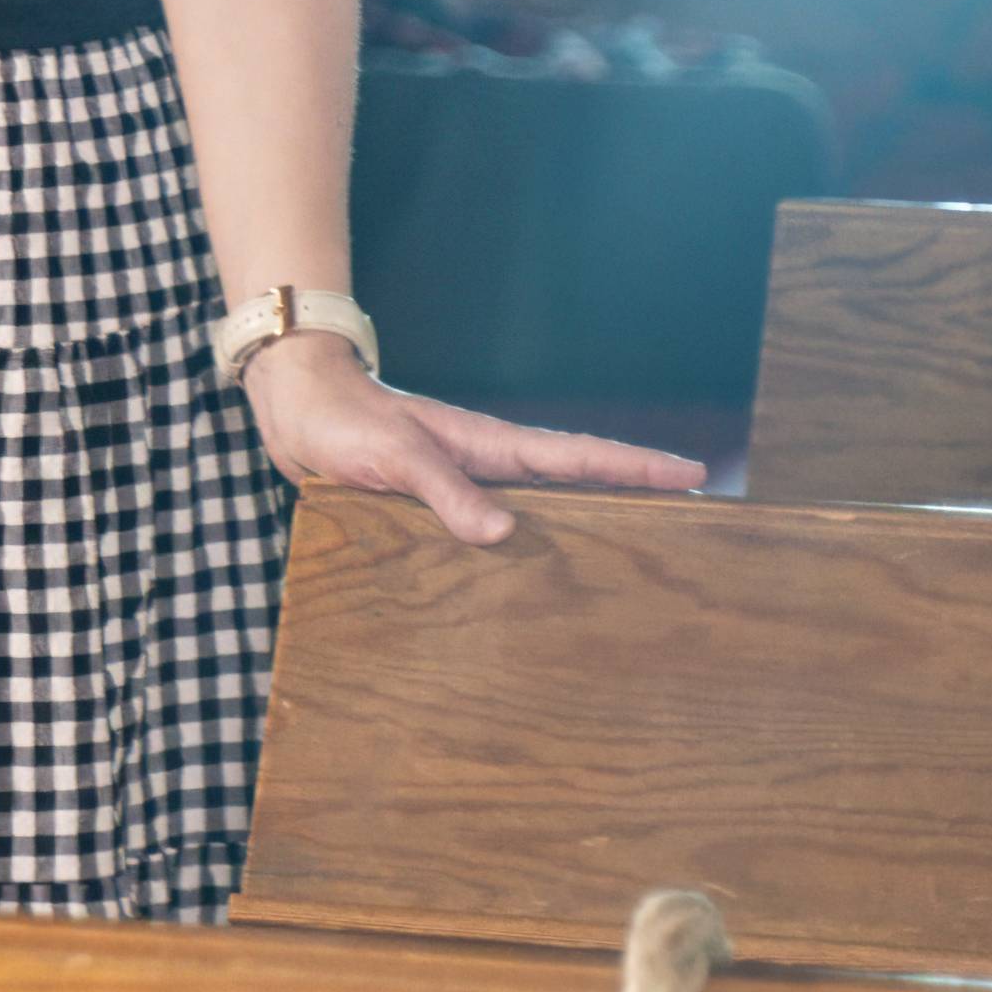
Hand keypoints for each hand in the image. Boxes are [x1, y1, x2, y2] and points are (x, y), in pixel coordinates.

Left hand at [239, 333, 705, 540]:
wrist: (296, 407)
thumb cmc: (344, 420)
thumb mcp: (394, 455)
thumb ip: (444, 491)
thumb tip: (503, 534)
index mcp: (489, 446)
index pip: (580, 457)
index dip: (637, 467)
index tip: (695, 474)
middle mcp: (486, 467)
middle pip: (575, 487)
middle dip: (632, 500)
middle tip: (690, 525)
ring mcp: (462, 486)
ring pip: (538, 512)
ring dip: (580, 530)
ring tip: (629, 564)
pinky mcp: (432, 508)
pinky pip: (488, 532)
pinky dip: (519, 551)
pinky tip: (528, 583)